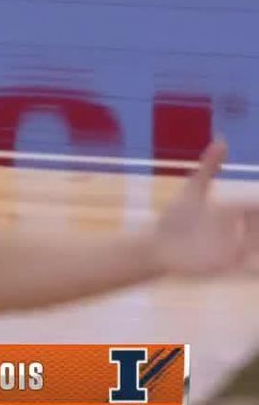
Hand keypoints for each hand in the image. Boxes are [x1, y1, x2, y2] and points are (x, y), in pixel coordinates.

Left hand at [153, 139, 258, 276]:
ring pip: (256, 245)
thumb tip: (222, 139)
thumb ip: (208, 167)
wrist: (157, 246)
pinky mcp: (224, 265)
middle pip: (258, 226)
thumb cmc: (175, 218)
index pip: (254, 206)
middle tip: (254, 217)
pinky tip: (251, 256)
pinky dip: (252, 260)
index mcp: (230, 211)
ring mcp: (231, 248)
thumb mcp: (193, 189)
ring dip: (257, 243)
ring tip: (255, 238)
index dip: (258, 204)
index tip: (257, 202)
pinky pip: (245, 264)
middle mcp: (236, 230)